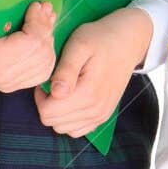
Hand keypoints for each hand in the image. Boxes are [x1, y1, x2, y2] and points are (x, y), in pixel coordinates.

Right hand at [0, 0, 56, 91]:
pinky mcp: (12, 84)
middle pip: (42, 53)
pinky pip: (41, 72)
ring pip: (46, 64)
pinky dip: (44, 54)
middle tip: (43, 9)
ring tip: (42, 20)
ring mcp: (7, 83)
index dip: (39, 22)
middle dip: (45, 28)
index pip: (30, 43)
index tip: (35, 4)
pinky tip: (38, 37)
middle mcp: (1, 76)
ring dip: (48, 40)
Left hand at [35, 7, 152, 137]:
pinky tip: (71, 98)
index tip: (49, 77)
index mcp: (87, 94)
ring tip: (63, 88)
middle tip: (55, 80)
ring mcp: (100, 116)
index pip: (47, 112)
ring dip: (57, 111)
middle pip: (52, 122)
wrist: (127, 42)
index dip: (40, 95)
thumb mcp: (79, 45)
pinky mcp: (102, 116)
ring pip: (62, 128)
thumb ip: (66, 70)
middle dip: (46, 103)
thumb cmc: (100, 38)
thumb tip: (56, 93)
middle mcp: (95, 110)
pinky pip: (76, 130)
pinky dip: (68, 118)